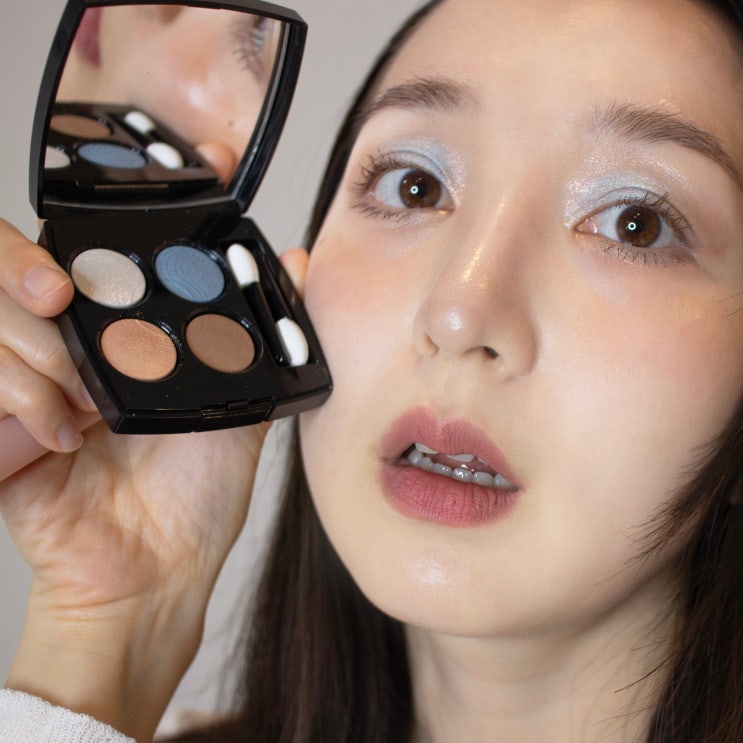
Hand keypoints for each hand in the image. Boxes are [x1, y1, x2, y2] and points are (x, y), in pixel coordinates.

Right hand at [0, 214, 309, 737]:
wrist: (159, 574)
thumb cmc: (199, 499)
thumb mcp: (241, 406)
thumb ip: (260, 335)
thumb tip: (297, 261)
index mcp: (119, 344)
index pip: (69, 264)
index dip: (58, 253)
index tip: (79, 272)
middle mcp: (68, 358)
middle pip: (15, 281)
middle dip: (30, 282)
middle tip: (62, 301)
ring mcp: (27, 392)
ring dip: (43, 355)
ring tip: (92, 409)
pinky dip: (24, 399)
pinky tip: (67, 437)